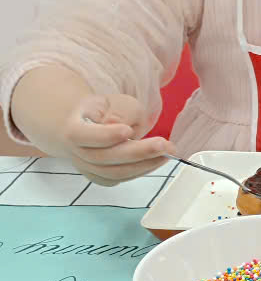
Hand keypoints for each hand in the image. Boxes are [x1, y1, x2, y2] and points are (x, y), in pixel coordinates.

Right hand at [50, 94, 170, 184]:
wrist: (90, 125)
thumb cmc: (105, 111)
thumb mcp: (116, 102)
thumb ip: (121, 112)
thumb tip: (120, 127)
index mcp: (72, 127)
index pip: (81, 135)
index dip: (104, 136)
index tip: (127, 131)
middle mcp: (75, 151)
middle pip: (103, 157)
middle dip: (137, 152)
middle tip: (164, 145)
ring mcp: (86, 168)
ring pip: (113, 172)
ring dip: (144, 164)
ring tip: (168, 152)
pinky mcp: (99, 176)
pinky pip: (120, 178)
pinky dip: (140, 170)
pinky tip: (157, 159)